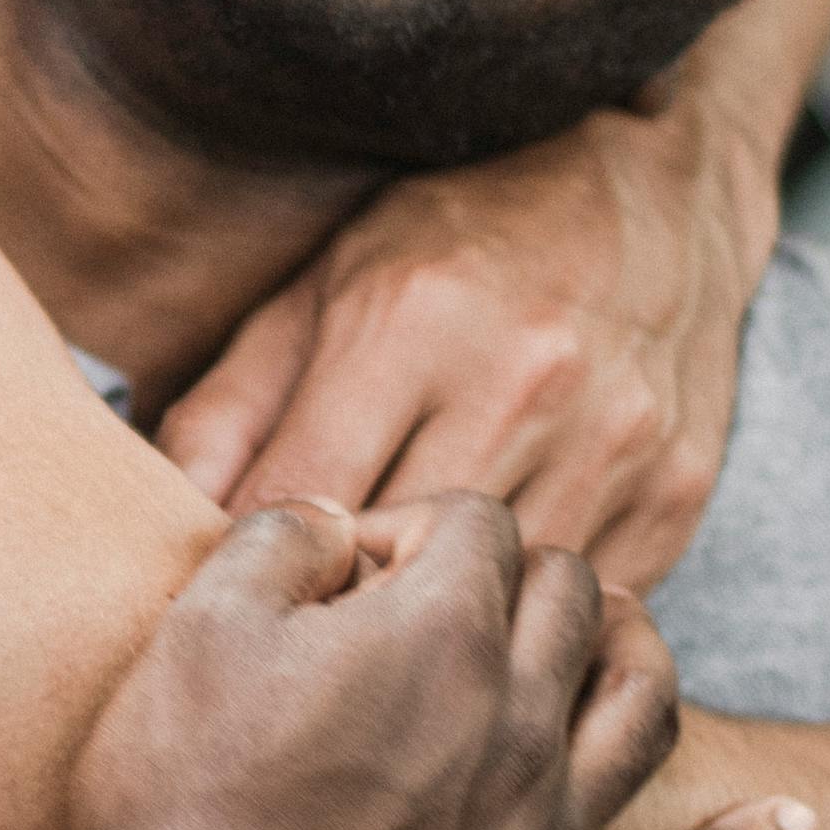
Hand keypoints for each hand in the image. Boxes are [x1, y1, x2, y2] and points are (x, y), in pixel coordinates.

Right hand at [58, 498, 811, 829]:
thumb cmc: (175, 818)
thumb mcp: (190, 634)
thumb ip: (279, 542)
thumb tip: (338, 523)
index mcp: (440, 632)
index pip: (477, 522)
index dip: (413, 528)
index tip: (347, 571)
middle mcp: (520, 723)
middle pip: (572, 599)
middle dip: (522, 574)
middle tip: (456, 598)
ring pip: (643, 714)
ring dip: (641, 657)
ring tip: (620, 639)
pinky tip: (797, 829)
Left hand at [154, 99, 764, 585]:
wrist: (659, 186)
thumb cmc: (465, 230)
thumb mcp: (327, 282)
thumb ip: (235, 402)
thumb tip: (154, 516)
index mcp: (412, 320)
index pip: (296, 502)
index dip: (250, 568)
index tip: (227, 600)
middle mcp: (523, 382)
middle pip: (390, 565)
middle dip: (330, 614)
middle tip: (294, 643)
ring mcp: (612, 445)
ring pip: (489, 609)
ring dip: (430, 638)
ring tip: (384, 643)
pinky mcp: (675, 495)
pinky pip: (574, 612)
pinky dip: (522, 628)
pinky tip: (484, 621)